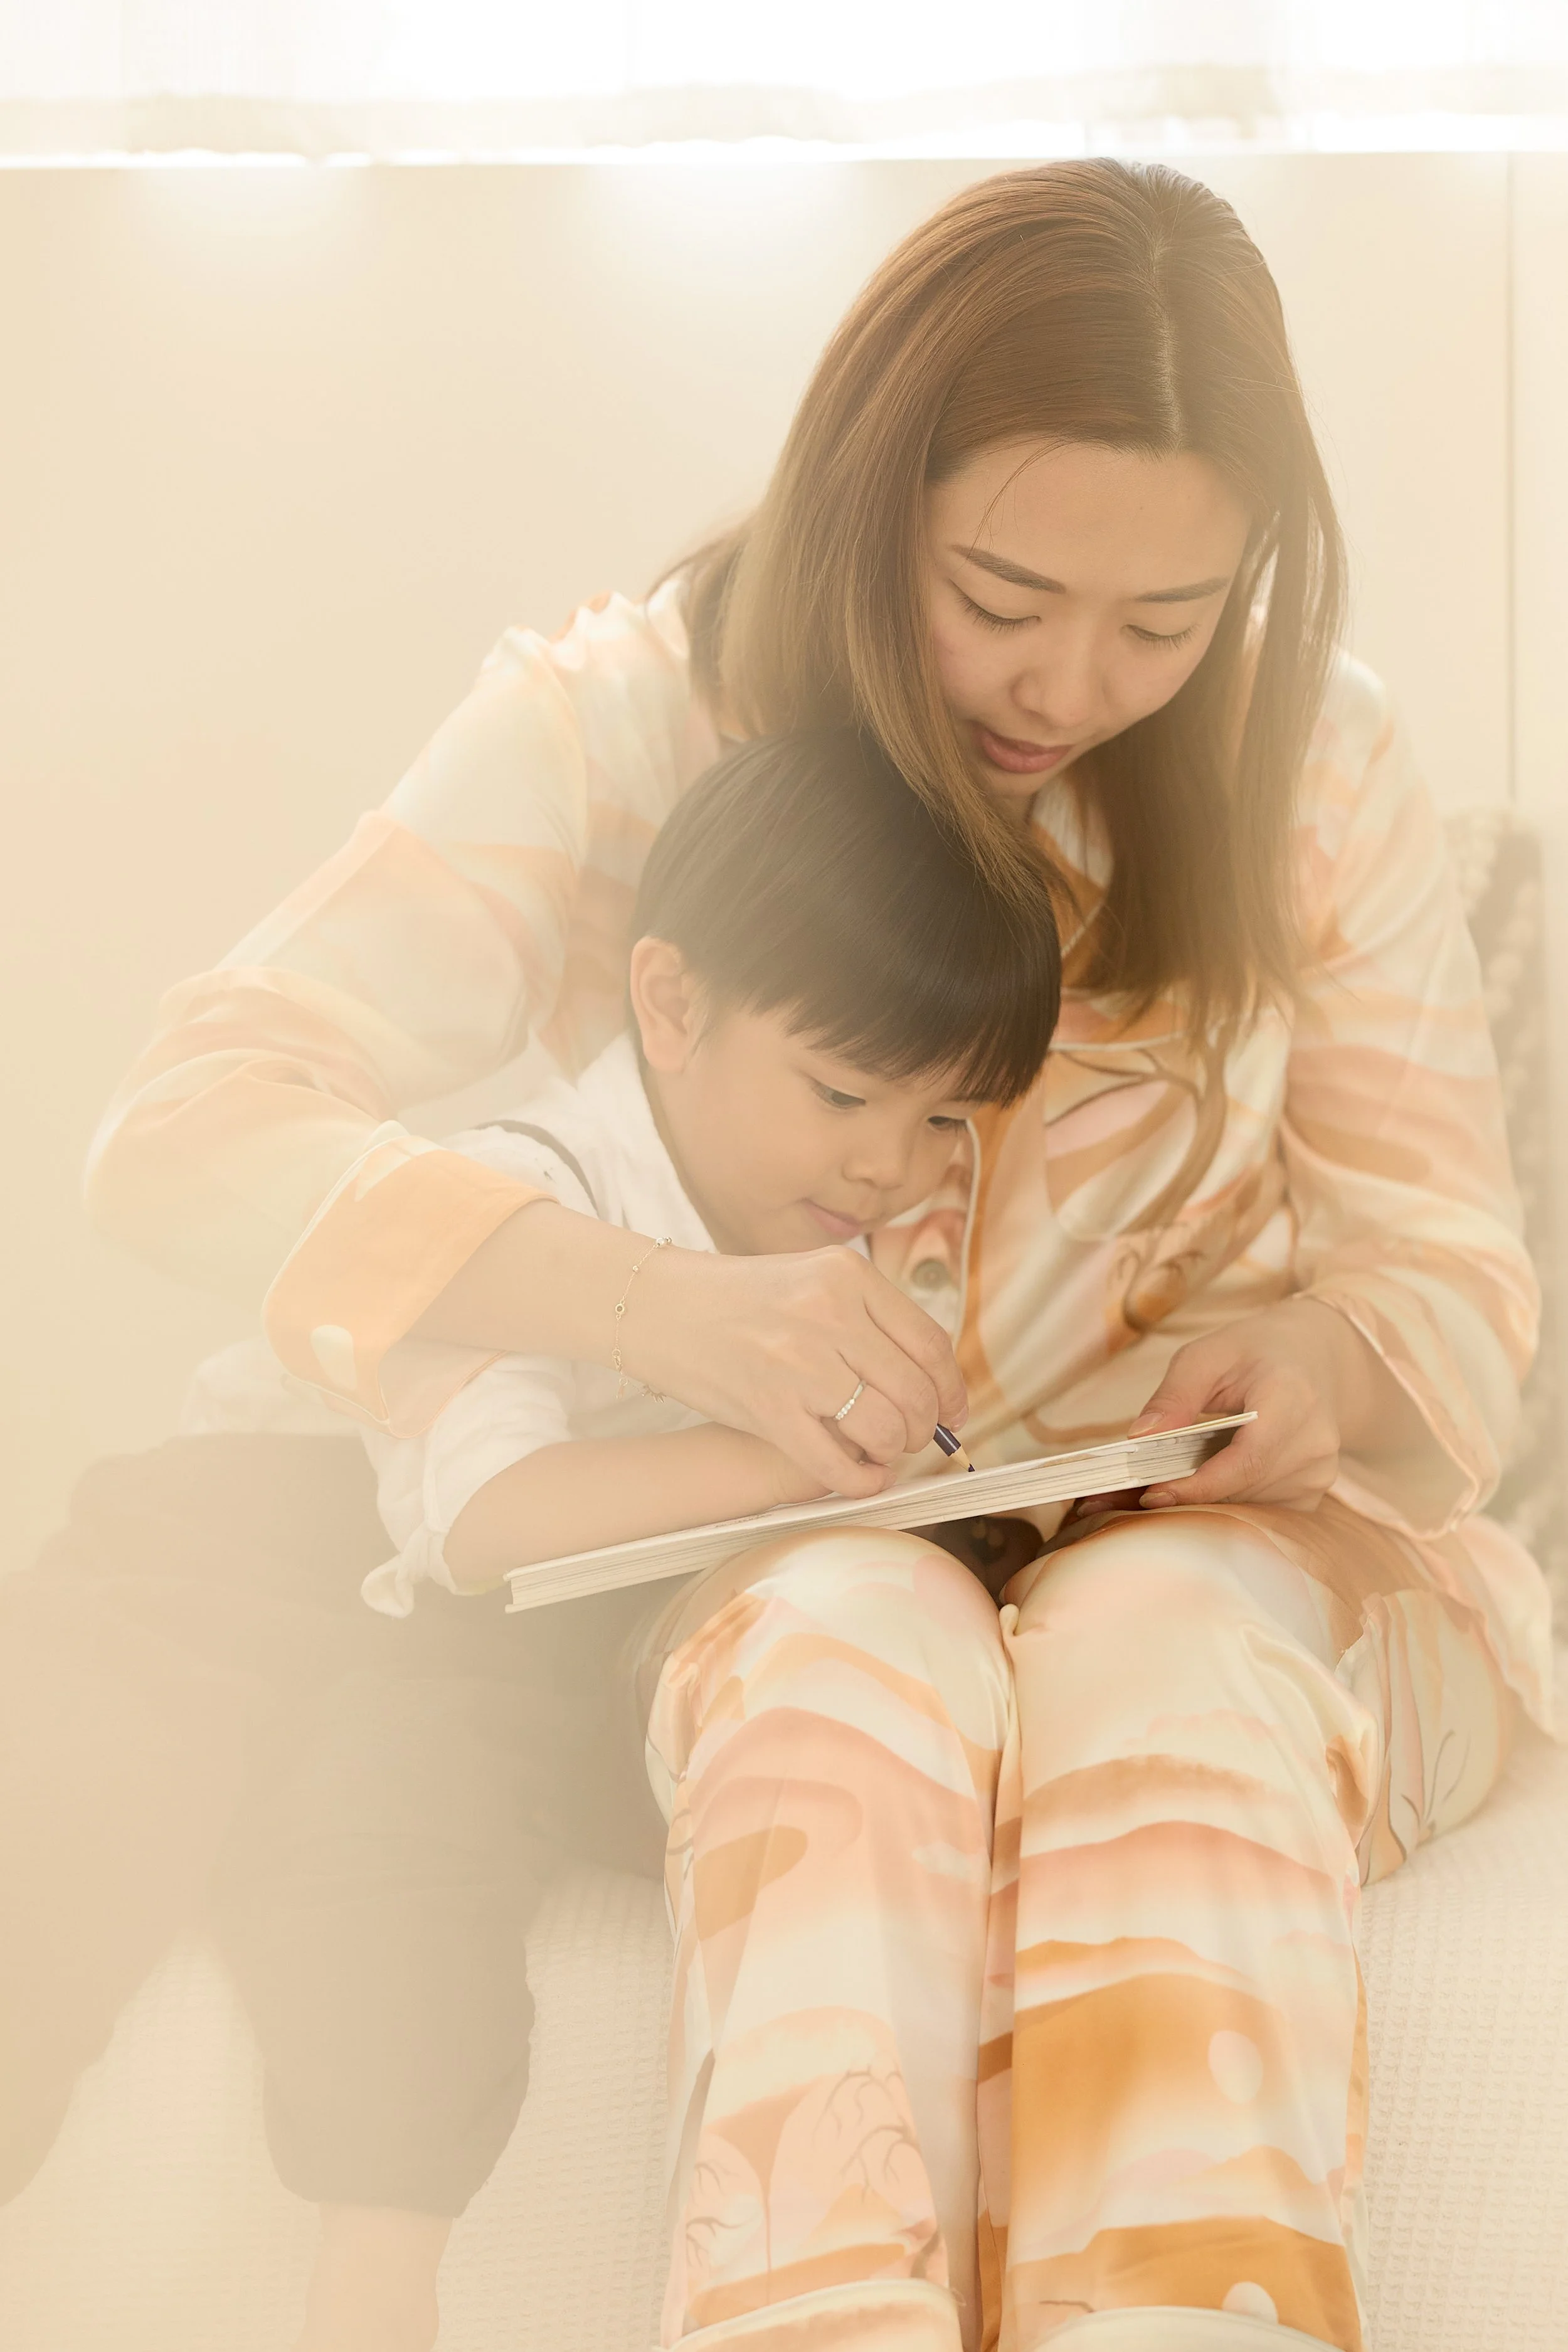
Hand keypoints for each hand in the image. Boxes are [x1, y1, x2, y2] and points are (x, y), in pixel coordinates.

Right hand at [629, 1244, 966, 1499]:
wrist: (659, 1306)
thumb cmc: (740, 1298)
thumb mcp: (814, 1280)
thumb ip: (869, 1319)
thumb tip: (931, 1381)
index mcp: (847, 1275)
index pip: (929, 1344)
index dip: (952, 1389)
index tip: (954, 1412)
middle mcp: (828, 1314)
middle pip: (915, 1391)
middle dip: (925, 1428)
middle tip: (914, 1437)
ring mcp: (798, 1362)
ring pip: (885, 1429)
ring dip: (893, 1452)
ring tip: (880, 1449)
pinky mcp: (768, 1409)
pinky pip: (838, 1465)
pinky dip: (862, 1481)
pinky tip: (862, 1476)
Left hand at [1076, 1297, 1420, 1516]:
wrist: (1317, 1359)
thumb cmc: (1256, 1352)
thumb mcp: (1207, 1355)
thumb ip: (1173, 1396)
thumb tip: (1139, 1439)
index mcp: (1293, 1399)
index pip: (1246, 1460)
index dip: (1197, 1485)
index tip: (1149, 1493)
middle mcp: (1314, 1444)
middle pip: (1240, 1489)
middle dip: (1180, 1497)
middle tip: (1114, 1499)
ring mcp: (1318, 1475)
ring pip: (1244, 1506)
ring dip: (1195, 1505)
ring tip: (1140, 1493)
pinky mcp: (1311, 1494)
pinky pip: (1256, 1511)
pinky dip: (1218, 1504)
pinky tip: (1187, 1489)